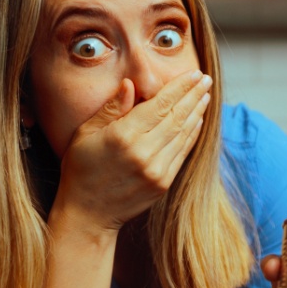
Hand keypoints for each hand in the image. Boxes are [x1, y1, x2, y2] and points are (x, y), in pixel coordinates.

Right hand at [52, 69, 212, 232]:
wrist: (88, 214)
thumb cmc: (81, 169)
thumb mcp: (86, 134)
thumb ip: (111, 108)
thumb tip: (131, 83)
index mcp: (123, 136)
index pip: (160, 104)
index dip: (179, 88)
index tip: (193, 74)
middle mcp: (144, 152)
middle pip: (177, 117)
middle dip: (193, 95)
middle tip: (205, 79)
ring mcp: (157, 170)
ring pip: (183, 134)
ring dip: (197, 112)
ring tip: (205, 95)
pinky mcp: (163, 183)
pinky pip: (182, 152)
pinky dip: (192, 134)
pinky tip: (198, 120)